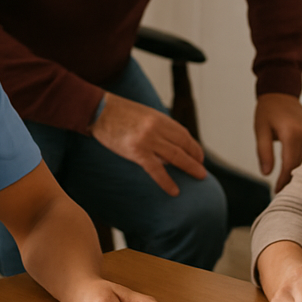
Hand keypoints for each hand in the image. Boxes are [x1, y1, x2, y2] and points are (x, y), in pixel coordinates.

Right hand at [89, 93, 205, 195]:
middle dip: (195, 159)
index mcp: (159, 117)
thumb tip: (168, 145)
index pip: (183, 134)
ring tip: (199, 177)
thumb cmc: (118, 113)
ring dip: (189, 167)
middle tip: (202, 171)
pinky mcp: (136, 151)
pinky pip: (156, 169)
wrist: (98, 110)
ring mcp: (147, 139)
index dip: (193, 147)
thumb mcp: (144, 114)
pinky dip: (167, 181)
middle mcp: (157, 127)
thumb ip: (157, 127)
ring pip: (175, 156)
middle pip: (183, 145)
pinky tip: (174, 190)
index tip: (199, 157)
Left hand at [254, 93, 301, 190]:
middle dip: (294, 181)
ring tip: (291, 187)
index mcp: (292, 133)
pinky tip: (298, 172)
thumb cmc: (268, 110)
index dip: (284, 181)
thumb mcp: (260, 129)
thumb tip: (266, 173)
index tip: (277, 192)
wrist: (281, 91)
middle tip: (285, 194)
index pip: (290, 164)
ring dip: (301, 173)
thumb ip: (263, 151)